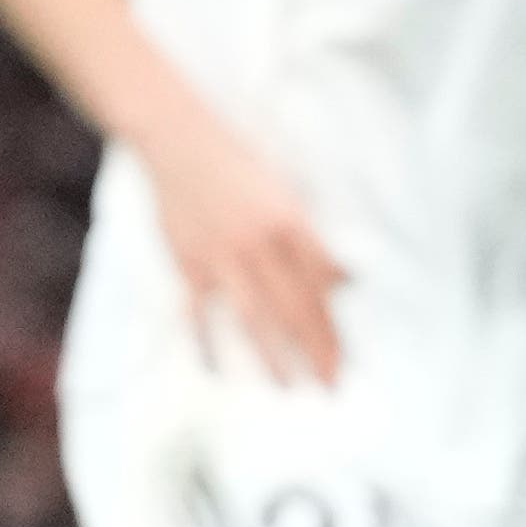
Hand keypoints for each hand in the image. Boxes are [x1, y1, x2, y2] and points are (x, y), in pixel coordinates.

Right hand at [136, 113, 341, 385]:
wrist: (178, 140)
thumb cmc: (238, 161)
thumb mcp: (287, 192)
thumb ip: (310, 239)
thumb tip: (341, 281)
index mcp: (290, 222)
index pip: (321, 285)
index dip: (335, 323)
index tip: (347, 357)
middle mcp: (259, 244)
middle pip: (295, 307)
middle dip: (316, 348)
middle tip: (330, 384)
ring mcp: (221, 256)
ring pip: (254, 315)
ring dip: (274, 354)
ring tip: (290, 386)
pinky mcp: (188, 262)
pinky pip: (200, 310)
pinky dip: (207, 340)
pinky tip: (217, 369)